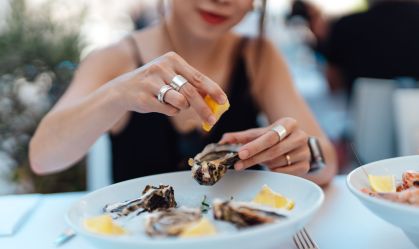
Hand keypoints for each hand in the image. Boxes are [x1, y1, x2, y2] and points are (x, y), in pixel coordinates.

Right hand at [112, 51, 226, 124]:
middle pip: (191, 92)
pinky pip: (168, 110)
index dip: (213, 90)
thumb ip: (191, 85)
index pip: (198, 77)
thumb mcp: (171, 76)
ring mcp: (151, 82)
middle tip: (213, 120)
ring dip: (182, 107)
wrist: (123, 89)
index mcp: (172, 59)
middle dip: (204, 108)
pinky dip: (170, 111)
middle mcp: (162, 68)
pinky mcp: (144, 98)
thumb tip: (214, 100)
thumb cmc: (155, 83)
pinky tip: (161, 104)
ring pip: (180, 102)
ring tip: (175, 103)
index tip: (224, 101)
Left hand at [219, 118, 310, 175]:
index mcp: (289, 124)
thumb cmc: (275, 138)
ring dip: (264, 163)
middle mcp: (300, 136)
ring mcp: (304, 152)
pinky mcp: (305, 166)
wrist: (298, 145)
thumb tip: (223, 140)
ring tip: (260, 159)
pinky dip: (273, 169)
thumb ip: (242, 137)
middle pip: (273, 151)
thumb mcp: (260, 134)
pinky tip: (271, 164)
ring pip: (277, 162)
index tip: (240, 153)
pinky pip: (283, 171)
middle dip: (253, 158)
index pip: (269, 136)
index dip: (254, 146)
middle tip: (238, 164)